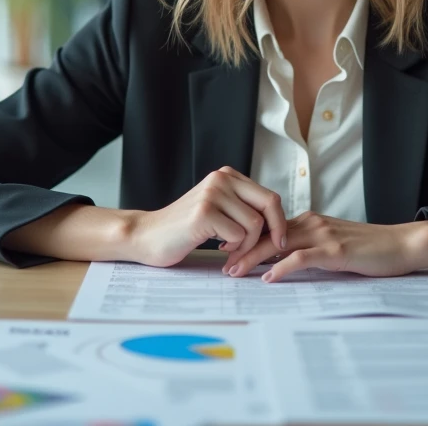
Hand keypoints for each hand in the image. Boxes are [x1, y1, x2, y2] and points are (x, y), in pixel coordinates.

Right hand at [127, 167, 285, 267]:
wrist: (147, 236)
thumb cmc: (184, 228)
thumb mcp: (217, 209)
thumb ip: (242, 207)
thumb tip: (278, 223)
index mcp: (226, 176)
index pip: (269, 196)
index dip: (279, 220)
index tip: (280, 240)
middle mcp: (221, 179)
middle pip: (269, 204)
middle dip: (276, 230)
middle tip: (273, 249)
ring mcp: (212, 194)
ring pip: (254, 224)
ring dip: (247, 246)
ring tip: (230, 251)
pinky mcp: (204, 213)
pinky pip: (238, 235)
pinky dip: (234, 249)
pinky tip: (218, 249)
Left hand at [222, 212, 427, 282]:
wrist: (402, 244)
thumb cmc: (369, 248)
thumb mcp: (333, 245)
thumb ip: (309, 249)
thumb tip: (280, 263)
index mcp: (309, 222)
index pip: (269, 228)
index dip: (245, 239)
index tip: (226, 252)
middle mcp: (312, 223)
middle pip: (267, 234)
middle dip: (241, 248)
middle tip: (221, 263)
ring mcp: (323, 235)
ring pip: (278, 244)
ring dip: (253, 258)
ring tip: (234, 271)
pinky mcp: (336, 250)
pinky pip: (302, 258)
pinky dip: (282, 268)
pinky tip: (269, 278)